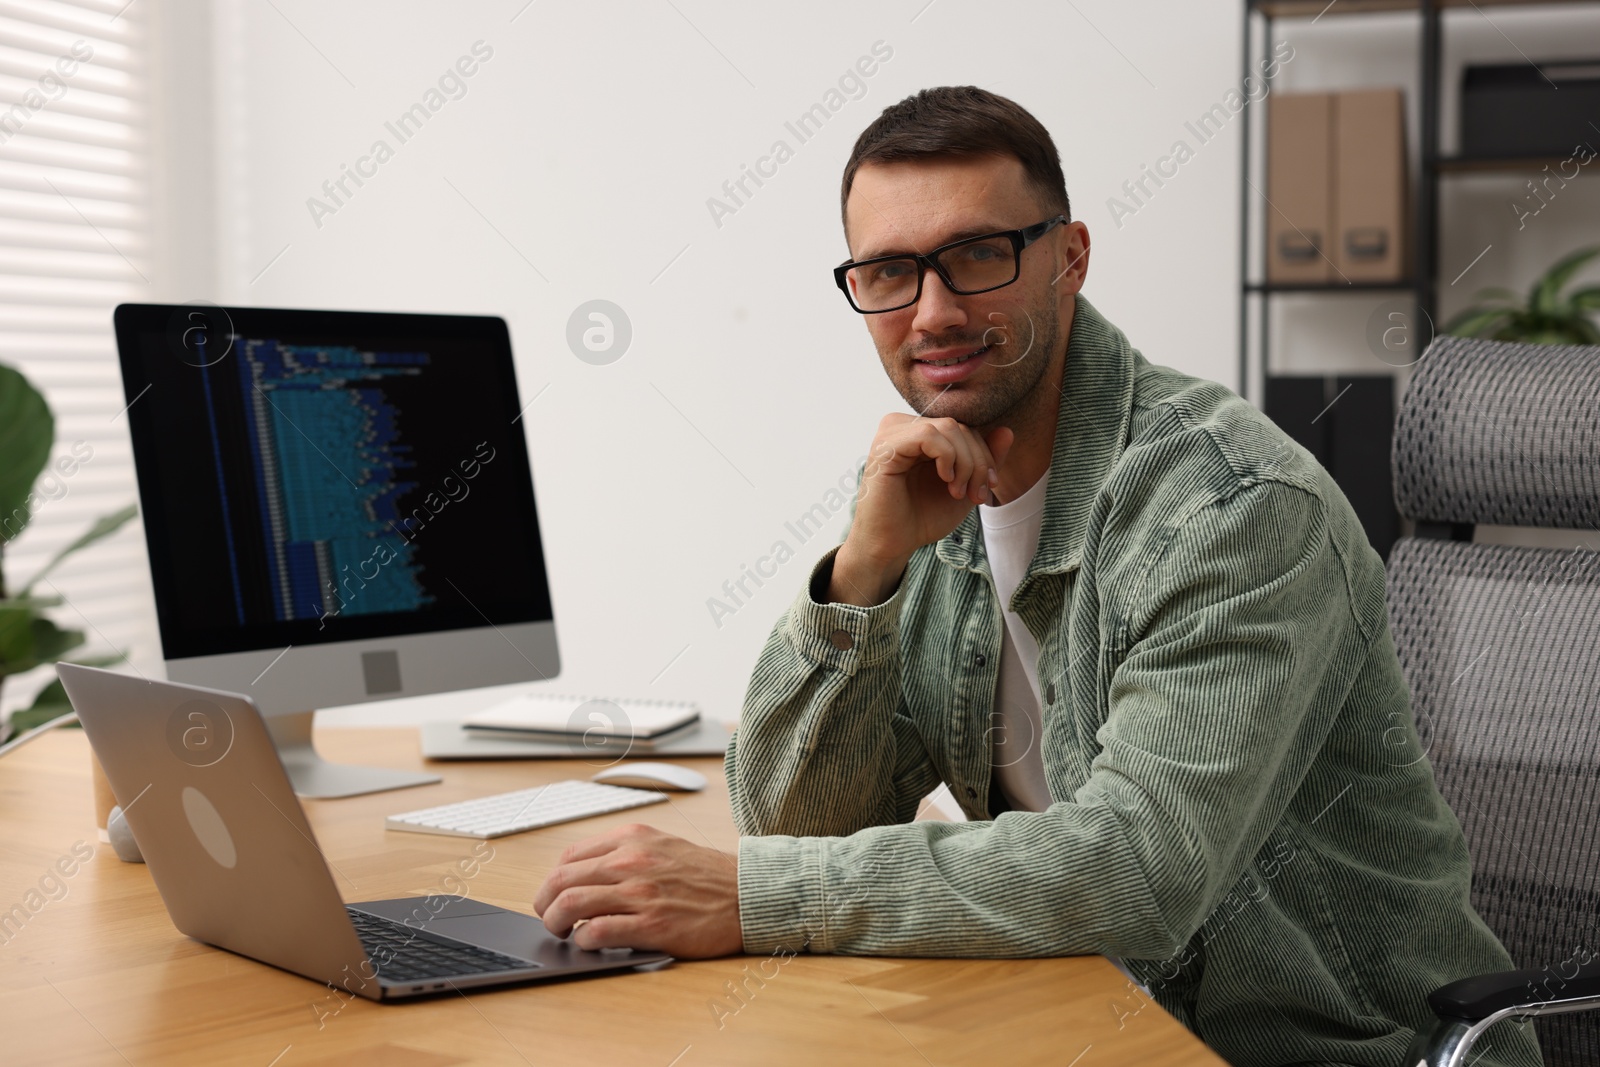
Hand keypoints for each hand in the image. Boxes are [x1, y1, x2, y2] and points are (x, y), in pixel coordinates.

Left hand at [532, 824, 742, 957]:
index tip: (552, 895)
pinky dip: (584, 941)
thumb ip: (625, 853)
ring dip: (556, 924)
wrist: (747, 894)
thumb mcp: (662, 846)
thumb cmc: (707, 875)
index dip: (552, 880)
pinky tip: (590, 943)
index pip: (570, 856)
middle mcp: (631, 861)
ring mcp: (640, 893)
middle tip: (548, 918)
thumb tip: (585, 875)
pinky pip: (598, 933)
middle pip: (562, 881)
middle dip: (545, 904)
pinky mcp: (651, 925)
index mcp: (632, 838)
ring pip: (571, 905)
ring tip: (562, 933)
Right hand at [831, 414, 1013, 604]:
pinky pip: (928, 435)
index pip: (964, 427)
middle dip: (978, 462)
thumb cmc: (922, 517)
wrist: (892, 545)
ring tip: (959, 493)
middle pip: (959, 426)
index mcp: (918, 432)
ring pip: (948, 427)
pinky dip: (947, 458)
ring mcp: (892, 433)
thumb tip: (1008, 431)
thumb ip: (984, 460)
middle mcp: (903, 426)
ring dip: (965, 463)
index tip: (988, 488)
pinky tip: (945, 480)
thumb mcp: (964, 487)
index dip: (985, 455)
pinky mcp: (885, 446)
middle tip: (976, 495)